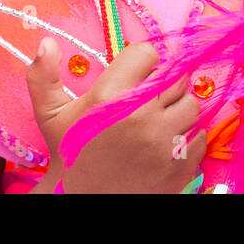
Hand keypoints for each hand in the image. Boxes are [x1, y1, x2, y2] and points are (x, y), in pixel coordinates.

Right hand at [25, 38, 205, 192]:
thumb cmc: (70, 153)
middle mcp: (140, 116)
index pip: (148, 53)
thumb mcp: (50, 114)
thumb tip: (46, 41)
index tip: (134, 78)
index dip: (142, 63)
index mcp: (109, 96)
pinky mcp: (180, 165)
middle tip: (145, 101)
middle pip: (175, 76)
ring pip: (192, 104)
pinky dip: (187, 137)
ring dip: (178, 109)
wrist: (83, 202)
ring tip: (156, 121)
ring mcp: (163, 142)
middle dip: (162, 85)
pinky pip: (200, 135)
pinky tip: (164, 142)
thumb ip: (43, 76)